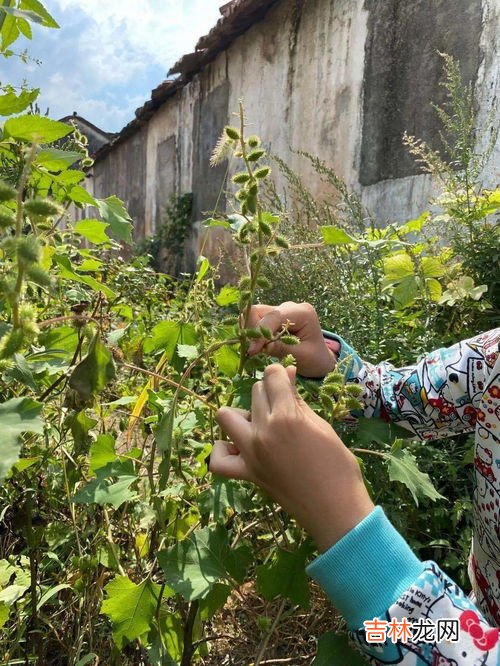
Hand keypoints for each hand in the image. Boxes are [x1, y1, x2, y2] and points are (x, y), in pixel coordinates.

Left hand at [210, 364, 373, 551]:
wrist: (336, 509)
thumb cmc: (338, 466)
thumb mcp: (321, 426)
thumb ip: (298, 400)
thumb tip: (287, 374)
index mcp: (287, 416)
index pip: (272, 376)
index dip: (282, 374)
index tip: (289, 381)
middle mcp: (263, 431)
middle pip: (255, 392)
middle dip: (270, 392)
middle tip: (286, 406)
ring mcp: (251, 453)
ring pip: (227, 415)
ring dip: (243, 414)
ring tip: (263, 424)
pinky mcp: (247, 473)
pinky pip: (218, 460)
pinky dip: (224, 449)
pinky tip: (239, 446)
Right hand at [245, 302, 337, 378]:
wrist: (319, 359)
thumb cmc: (314, 358)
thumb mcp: (301, 356)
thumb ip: (281, 348)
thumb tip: (259, 346)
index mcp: (302, 312)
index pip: (274, 316)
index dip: (260, 331)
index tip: (252, 350)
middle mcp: (289, 307)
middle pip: (259, 311)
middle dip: (253, 330)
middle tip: (254, 350)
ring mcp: (280, 311)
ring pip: (254, 315)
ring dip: (252, 332)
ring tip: (257, 349)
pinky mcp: (273, 318)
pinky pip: (256, 321)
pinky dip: (254, 334)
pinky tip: (258, 347)